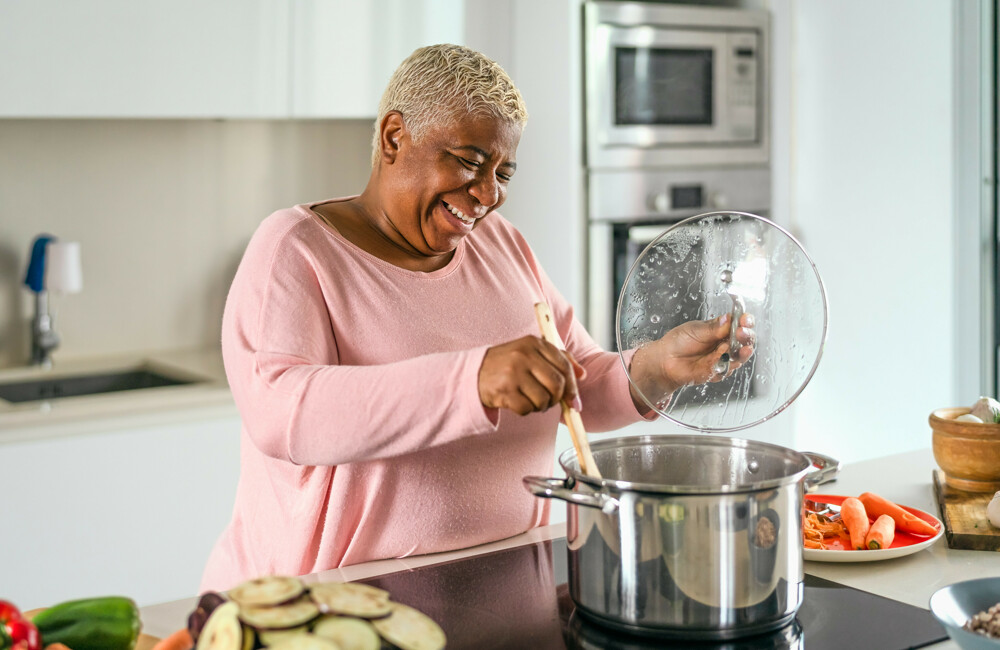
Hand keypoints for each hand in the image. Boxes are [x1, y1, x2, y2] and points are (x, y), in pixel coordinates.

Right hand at [479, 336, 584, 415]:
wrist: (472, 374)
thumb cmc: (507, 365)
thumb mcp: (531, 353)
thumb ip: (558, 359)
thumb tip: (582, 374)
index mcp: (533, 343)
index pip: (564, 365)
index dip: (573, 386)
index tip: (575, 400)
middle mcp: (523, 355)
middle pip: (557, 384)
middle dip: (557, 399)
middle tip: (550, 402)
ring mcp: (513, 373)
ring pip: (543, 399)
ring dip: (541, 406)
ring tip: (530, 400)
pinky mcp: (504, 390)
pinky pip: (527, 409)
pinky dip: (526, 411)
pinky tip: (517, 402)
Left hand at [628, 313, 754, 411]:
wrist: (665, 360)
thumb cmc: (679, 342)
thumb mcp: (696, 330)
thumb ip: (714, 328)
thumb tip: (728, 318)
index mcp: (722, 328)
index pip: (740, 323)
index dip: (745, 321)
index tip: (745, 320)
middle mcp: (726, 343)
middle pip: (745, 340)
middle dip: (746, 336)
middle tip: (742, 332)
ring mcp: (724, 358)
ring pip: (740, 356)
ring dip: (742, 352)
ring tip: (742, 348)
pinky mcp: (719, 371)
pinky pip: (728, 369)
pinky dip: (726, 364)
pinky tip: (722, 359)